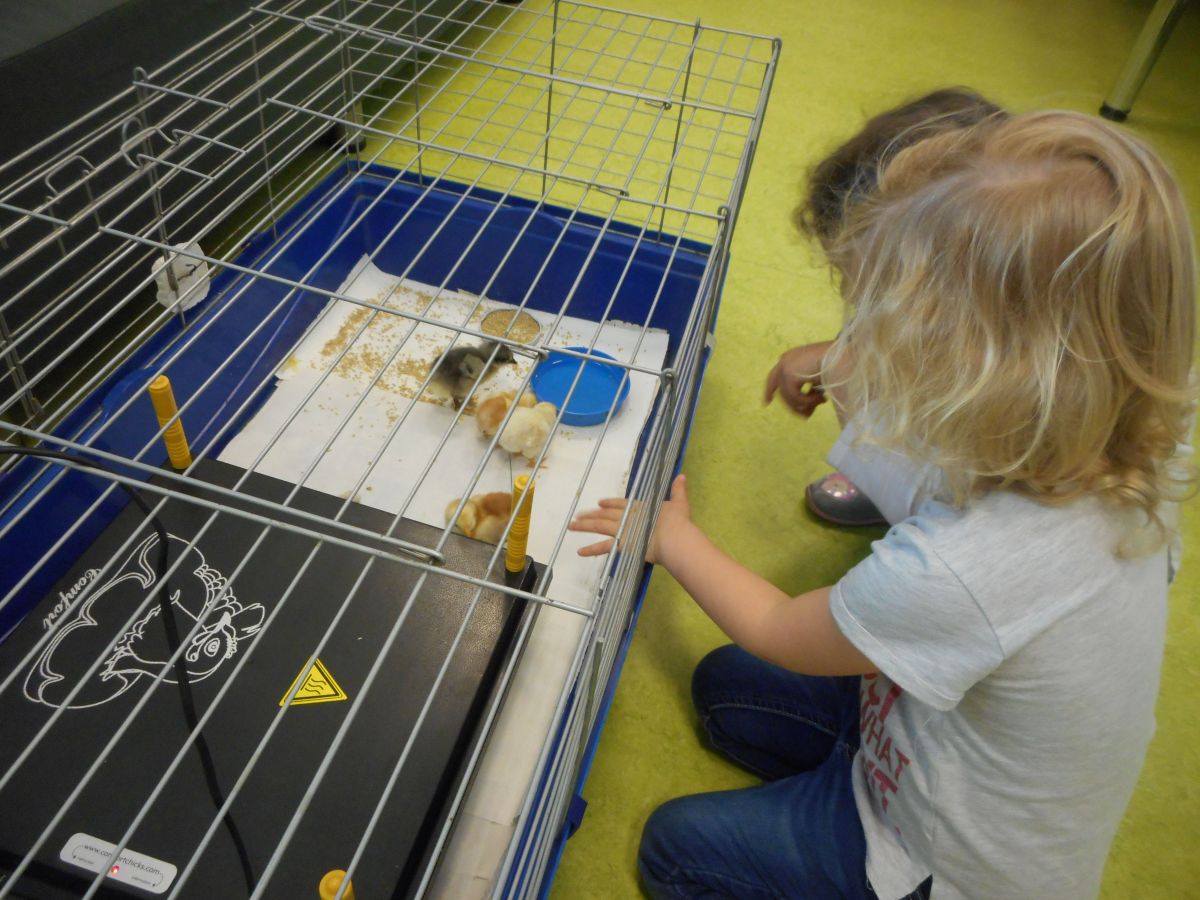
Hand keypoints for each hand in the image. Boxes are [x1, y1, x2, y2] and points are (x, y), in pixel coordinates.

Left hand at [569, 474, 690, 564]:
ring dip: (585, 526)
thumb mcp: (679, 504)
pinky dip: (591, 550)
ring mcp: (623, 529)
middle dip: (591, 514)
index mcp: (640, 507)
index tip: (600, 502)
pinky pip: (603, 547)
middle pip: (605, 514)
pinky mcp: (622, 544)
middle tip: (577, 515)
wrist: (674, 537)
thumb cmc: (678, 522)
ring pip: (599, 526)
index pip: (621, 503)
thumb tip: (682, 476)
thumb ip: (678, 490)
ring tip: (571, 526)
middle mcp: (628, 516)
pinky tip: (580, 552)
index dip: (610, 503)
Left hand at [764, 342, 830, 416]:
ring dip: (807, 403)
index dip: (770, 389)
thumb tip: (804, 411)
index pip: (775, 375)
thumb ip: (808, 391)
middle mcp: (785, 360)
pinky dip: (808, 401)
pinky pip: (794, 397)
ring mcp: (785, 366)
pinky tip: (821, 398)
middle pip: (781, 390)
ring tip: (822, 401)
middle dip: (794, 406)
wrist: (841, 356)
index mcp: (791, 358)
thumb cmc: (835, 365)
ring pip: (789, 396)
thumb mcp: (819, 379)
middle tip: (807, 417)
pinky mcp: (788, 374)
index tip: (767, 402)